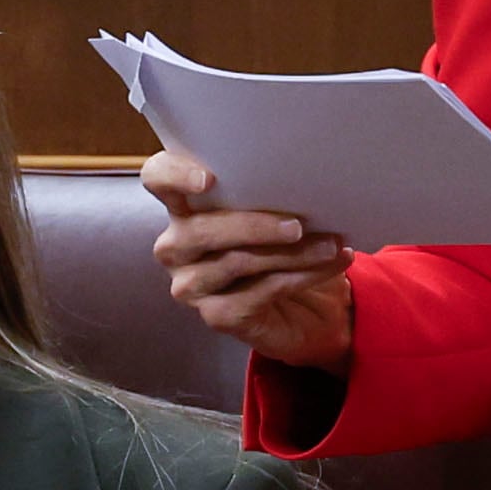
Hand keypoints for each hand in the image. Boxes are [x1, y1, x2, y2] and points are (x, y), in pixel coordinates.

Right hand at [145, 148, 356, 371]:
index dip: (174, 175)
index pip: (158, 178)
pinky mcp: (216, 316)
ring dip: (293, 253)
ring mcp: (191, 284)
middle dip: (254, 225)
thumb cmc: (283, 244)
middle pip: (201, 229)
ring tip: (331, 244)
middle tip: (299, 225)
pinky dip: (303, 275)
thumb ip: (269, 191)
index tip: (208, 179)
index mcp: (184, 206)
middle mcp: (177, 245)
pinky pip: (261, 291)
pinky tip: (332, 263)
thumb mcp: (275, 210)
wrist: (307, 305)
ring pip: (237, 261)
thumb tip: (304, 174)